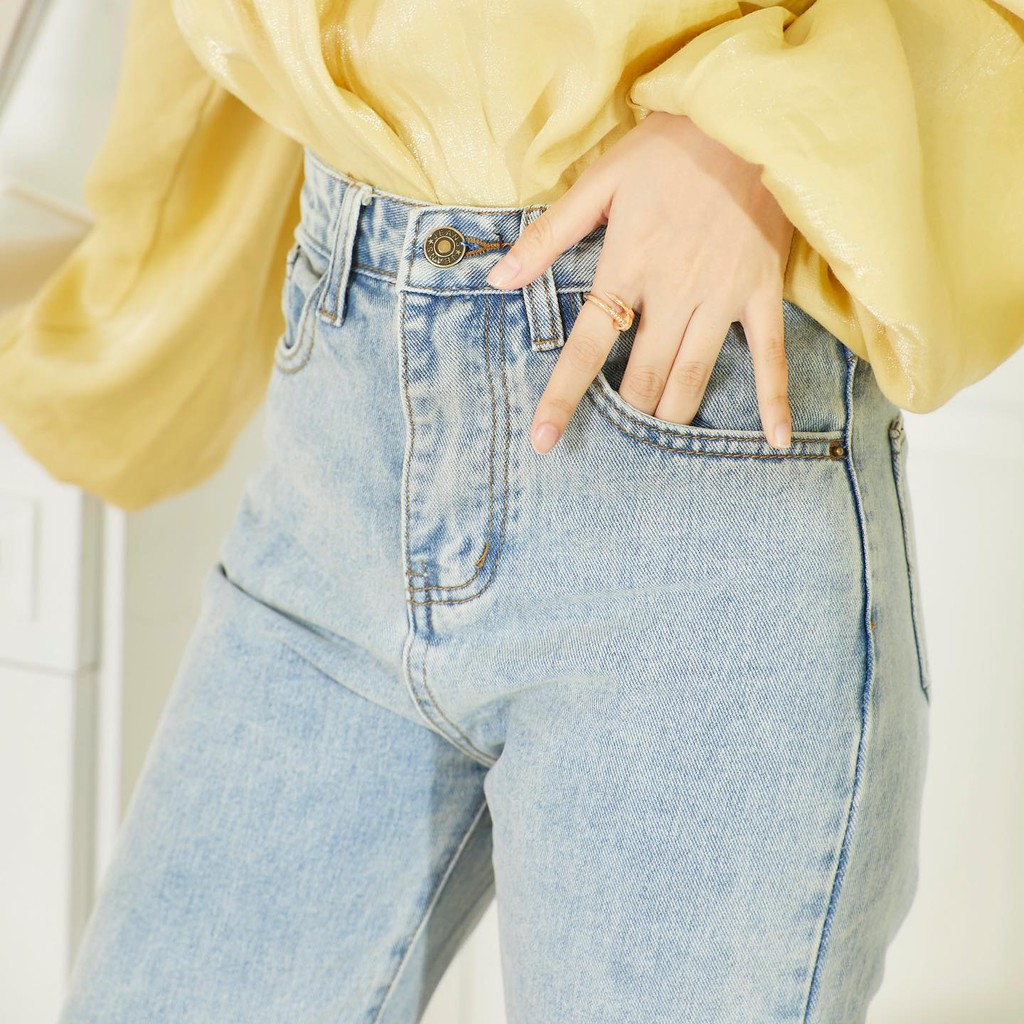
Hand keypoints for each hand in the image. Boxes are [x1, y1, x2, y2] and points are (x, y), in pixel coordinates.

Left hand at [485, 110, 796, 453]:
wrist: (749, 114)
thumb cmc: (669, 147)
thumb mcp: (600, 180)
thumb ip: (549, 235)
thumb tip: (499, 279)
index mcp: (628, 265)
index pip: (587, 345)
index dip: (562, 396)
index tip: (543, 440)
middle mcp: (674, 290)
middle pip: (644, 373)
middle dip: (627, 413)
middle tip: (616, 439)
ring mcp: (722, 294)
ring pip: (694, 374)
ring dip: (674, 414)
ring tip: (659, 442)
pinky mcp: (762, 290)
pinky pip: (770, 353)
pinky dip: (774, 399)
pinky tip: (776, 440)